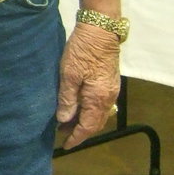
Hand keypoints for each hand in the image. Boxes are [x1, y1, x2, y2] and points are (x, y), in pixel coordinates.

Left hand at [55, 22, 120, 149]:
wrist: (100, 29)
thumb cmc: (82, 51)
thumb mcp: (69, 74)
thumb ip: (67, 99)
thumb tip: (64, 120)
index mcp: (98, 98)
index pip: (88, 126)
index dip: (76, 137)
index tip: (65, 145)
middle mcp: (108, 97)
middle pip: (95, 122)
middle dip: (79, 130)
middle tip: (62, 134)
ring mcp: (111, 90)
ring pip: (98, 114)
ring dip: (84, 120)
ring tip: (66, 122)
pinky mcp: (109, 81)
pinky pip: (100, 104)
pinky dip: (89, 110)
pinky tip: (77, 107)